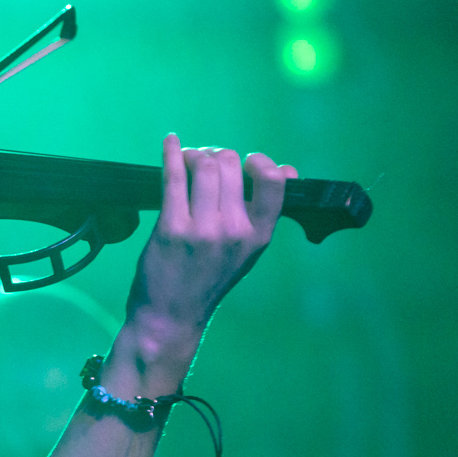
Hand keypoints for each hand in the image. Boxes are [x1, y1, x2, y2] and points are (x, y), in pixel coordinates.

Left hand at [122, 134, 296, 367]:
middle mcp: (234, 231)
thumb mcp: (247, 250)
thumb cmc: (209, 277)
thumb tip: (288, 169)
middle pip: (229, 164)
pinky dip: (170, 153)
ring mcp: (203, 229)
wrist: (171, 315)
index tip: (244, 161)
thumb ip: (264, 212)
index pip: (273, 182)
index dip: (258, 162)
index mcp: (259, 235)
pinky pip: (172, 178)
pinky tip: (169, 142)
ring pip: (202, 166)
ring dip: (192, 155)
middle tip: (202, 161)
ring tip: (186, 161)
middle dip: (214, 154)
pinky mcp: (171, 228)